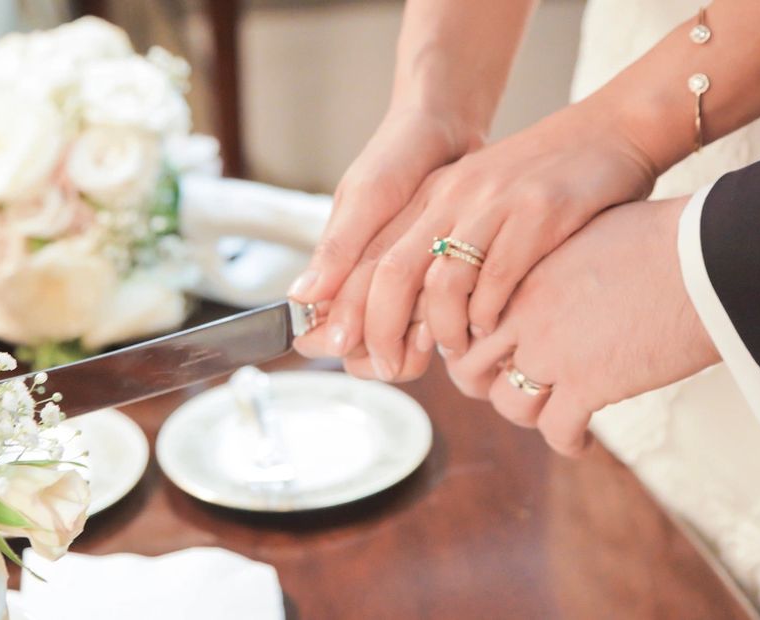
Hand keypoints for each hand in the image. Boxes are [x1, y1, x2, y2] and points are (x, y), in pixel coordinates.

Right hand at [289, 106, 480, 367]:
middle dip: (384, 353)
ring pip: (395, 346)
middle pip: (360, 353)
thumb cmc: (398, 155)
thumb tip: (301, 299)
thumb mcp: (368, 197)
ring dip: (414, 344)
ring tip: (437, 321)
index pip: (321, 336)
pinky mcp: (428, 281)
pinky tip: (459, 310)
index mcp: (333, 269)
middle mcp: (362, 284)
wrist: (446, 129)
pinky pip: (427, 323)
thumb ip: (338, 248)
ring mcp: (397, 285)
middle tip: (416, 332)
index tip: (367, 335)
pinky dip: (439, 325)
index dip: (343, 345)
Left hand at [356, 101, 657, 381]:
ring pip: (442, 279)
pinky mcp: (541, 210)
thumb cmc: (543, 183)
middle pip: (391, 271)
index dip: (351, 309)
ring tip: (454, 349)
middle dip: (381, 329)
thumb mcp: (479, 203)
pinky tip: (494, 327)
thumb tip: (405, 315)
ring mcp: (496, 202)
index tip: (348, 351)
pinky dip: (489, 314)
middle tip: (391, 366)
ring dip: (442, 327)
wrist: (611, 130)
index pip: (370, 256)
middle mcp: (454, 194)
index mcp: (432, 194)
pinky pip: (499, 277)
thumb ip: (439, 245)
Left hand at [444, 196, 719, 455]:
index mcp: (521, 270)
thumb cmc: (666, 237)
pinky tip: (583, 441)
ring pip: (508, 403)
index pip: (468, 318)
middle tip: (511, 387)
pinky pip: (556, 431)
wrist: (710, 256)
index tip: (494, 352)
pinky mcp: (586, 385)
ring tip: (552, 413)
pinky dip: (568, 442)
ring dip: (528, 413)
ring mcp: (550, 350)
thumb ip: (559, 262)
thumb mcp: (589, 235)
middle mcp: (522, 311)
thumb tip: (564, 276)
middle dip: (485, 383)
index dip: (474, 341)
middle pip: (471, 365)